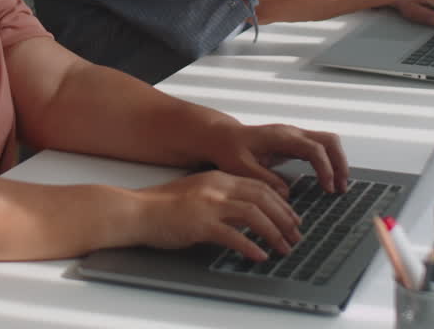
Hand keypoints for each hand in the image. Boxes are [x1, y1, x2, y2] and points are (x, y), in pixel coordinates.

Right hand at [132, 170, 300, 260]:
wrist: (137, 211)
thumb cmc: (162, 206)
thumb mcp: (198, 193)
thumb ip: (221, 199)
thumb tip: (245, 215)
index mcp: (218, 178)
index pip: (259, 186)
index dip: (280, 202)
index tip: (291, 216)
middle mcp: (217, 187)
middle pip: (263, 197)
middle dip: (284, 217)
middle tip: (296, 233)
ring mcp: (210, 205)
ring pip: (254, 214)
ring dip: (274, 232)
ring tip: (284, 247)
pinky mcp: (201, 224)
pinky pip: (234, 236)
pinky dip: (251, 246)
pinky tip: (259, 256)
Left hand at [201, 122, 348, 196]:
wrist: (223, 137)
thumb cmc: (229, 149)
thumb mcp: (240, 167)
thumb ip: (263, 179)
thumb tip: (286, 193)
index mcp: (280, 136)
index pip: (314, 148)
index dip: (325, 168)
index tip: (328, 187)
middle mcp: (291, 132)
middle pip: (329, 140)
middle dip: (340, 163)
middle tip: (342, 188)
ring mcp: (295, 135)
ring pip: (328, 142)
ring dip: (337, 162)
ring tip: (339, 187)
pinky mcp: (294, 142)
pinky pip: (320, 148)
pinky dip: (329, 162)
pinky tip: (328, 180)